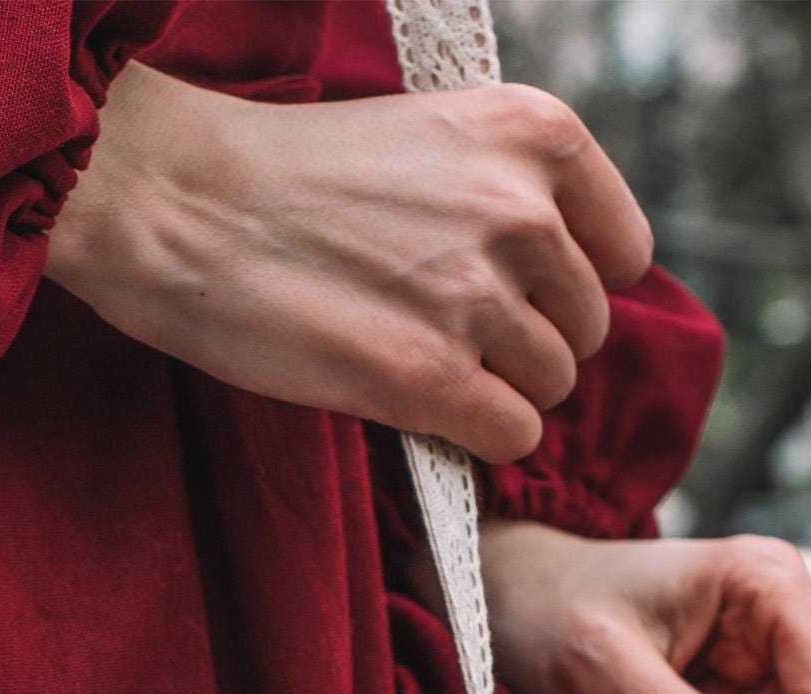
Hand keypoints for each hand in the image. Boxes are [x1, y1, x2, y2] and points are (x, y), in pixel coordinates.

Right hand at [45, 63, 651, 462]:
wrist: (187, 207)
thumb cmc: (290, 179)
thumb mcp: (429, 141)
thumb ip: (503, 194)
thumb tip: (556, 283)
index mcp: (534, 135)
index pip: (623, 250)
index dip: (571, 289)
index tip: (519, 302)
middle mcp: (522, 211)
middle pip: (584, 329)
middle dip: (526, 347)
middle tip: (446, 341)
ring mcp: (478, 298)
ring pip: (549, 389)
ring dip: (495, 395)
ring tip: (420, 370)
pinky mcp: (430, 377)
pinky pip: (511, 438)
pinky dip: (475, 440)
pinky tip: (419, 411)